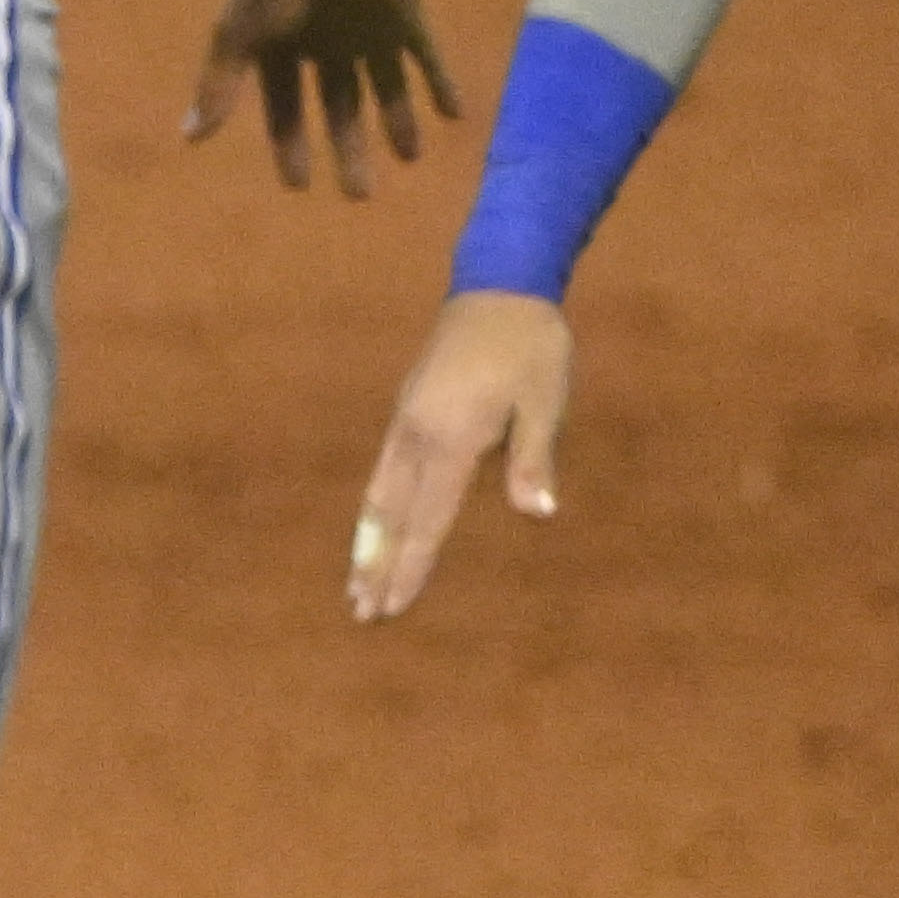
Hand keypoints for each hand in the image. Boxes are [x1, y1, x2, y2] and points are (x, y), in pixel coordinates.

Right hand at [188, 0, 464, 194]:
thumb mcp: (239, 35)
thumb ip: (218, 85)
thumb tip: (189, 139)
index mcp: (282, 46)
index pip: (285, 108)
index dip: (291, 146)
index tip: (299, 185)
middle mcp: (326, 44)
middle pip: (338, 107)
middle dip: (348, 148)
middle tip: (359, 196)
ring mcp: (368, 30)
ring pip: (384, 86)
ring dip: (397, 121)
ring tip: (410, 159)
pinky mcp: (405, 17)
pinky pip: (428, 57)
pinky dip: (441, 84)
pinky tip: (456, 116)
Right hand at [349, 288, 571, 621]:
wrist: (497, 286)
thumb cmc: (531, 345)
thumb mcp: (544, 398)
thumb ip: (533, 456)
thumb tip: (537, 512)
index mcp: (452, 437)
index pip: (428, 518)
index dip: (412, 566)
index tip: (393, 606)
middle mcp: (416, 435)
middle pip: (390, 516)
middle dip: (375, 566)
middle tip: (360, 612)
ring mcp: (404, 422)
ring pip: (377, 497)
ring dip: (366, 543)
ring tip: (354, 582)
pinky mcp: (405, 411)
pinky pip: (379, 473)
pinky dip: (371, 511)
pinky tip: (371, 527)